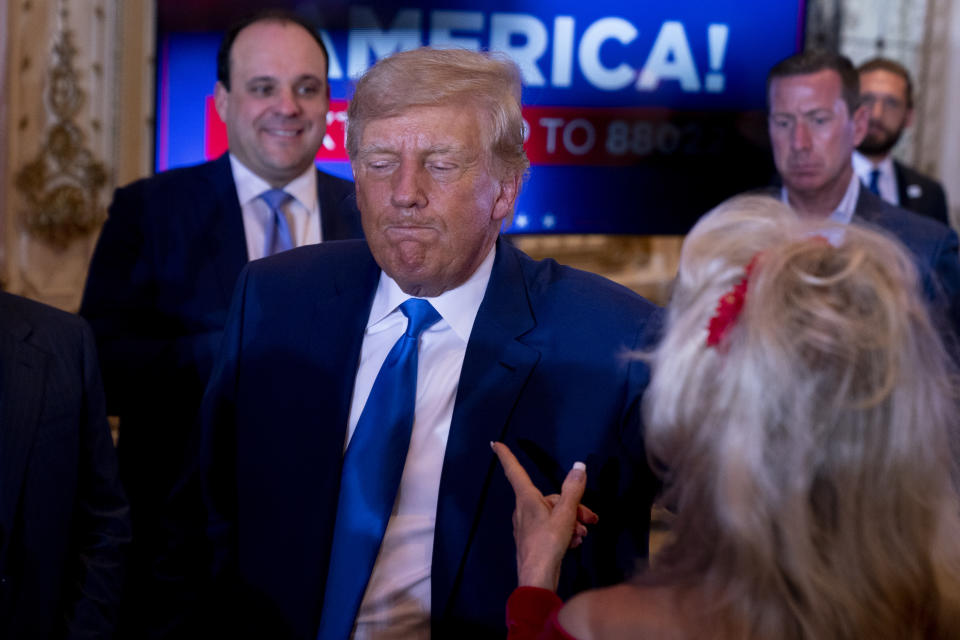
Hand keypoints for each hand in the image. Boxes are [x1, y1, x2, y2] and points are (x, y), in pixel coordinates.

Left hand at [491, 442, 597, 591]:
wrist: (537, 578)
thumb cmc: (548, 542)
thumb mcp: (565, 514)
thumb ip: (573, 490)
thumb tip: (579, 466)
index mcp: (526, 498)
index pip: (514, 471)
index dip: (506, 456)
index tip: (495, 443)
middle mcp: (523, 509)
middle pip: (549, 498)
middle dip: (572, 506)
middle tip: (590, 519)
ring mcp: (527, 526)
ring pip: (553, 514)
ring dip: (571, 521)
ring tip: (582, 535)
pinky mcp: (533, 540)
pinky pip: (550, 528)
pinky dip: (564, 533)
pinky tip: (574, 543)